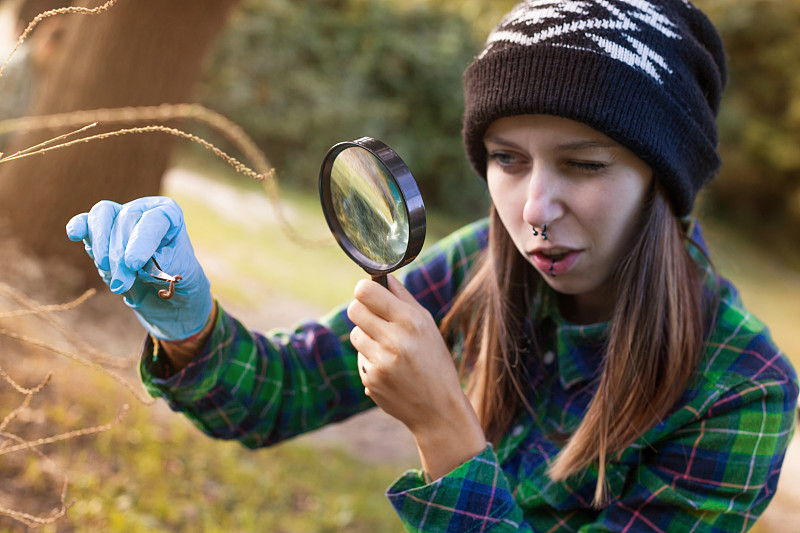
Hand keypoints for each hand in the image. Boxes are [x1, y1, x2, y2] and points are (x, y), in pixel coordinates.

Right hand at [66, 196, 212, 340]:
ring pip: (102, 217)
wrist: (165, 294)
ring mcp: (118, 218)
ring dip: (101, 246)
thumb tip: (132, 264)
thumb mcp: (178, 274)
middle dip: (121, 255)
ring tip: (107, 272)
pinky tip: (75, 234)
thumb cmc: (177, 280)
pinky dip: (78, 226)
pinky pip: (85, 222)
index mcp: (168, 214)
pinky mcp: (99, 232)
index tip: (134, 264)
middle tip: (122, 284)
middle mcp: (143, 210)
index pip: (154, 219)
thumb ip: (158, 266)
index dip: (142, 241)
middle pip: (126, 221)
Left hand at [347, 276, 485, 478]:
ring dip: (366, 337)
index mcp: (411, 321)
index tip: (369, 294)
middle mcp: (394, 340)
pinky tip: (390, 370)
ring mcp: (380, 362)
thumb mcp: (428, 325)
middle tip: (375, 318)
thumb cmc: (435, 361)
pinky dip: (371, 360)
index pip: (365, 291)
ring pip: (355, 334)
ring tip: (388, 348)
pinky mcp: (371, 380)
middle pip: (354, 309)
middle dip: (362, 311)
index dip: (364, 290)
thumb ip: (403, 298)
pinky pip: (359, 358)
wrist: (438, 409)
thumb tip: (383, 275)